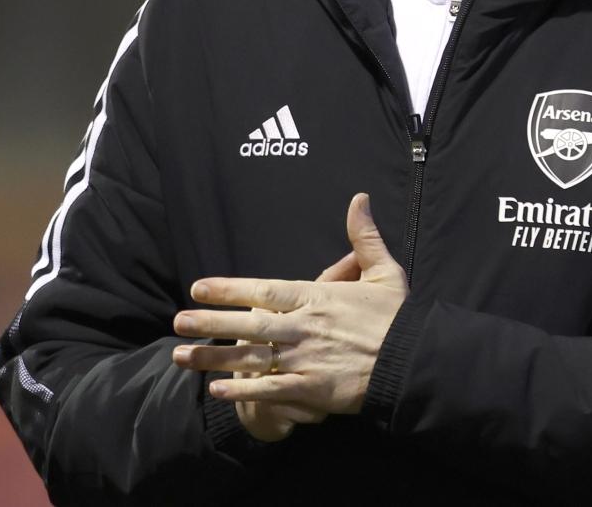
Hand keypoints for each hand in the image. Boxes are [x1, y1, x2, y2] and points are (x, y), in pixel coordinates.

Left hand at [172, 193, 408, 417]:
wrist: (415, 360)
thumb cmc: (399, 317)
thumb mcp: (385, 272)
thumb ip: (364, 238)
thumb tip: (359, 199)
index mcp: (317, 297)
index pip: (263, 290)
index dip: (228, 289)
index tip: (198, 288)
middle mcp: (304, 326)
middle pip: (248, 323)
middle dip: (209, 323)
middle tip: (177, 323)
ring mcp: (305, 359)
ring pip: (251, 357)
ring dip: (214, 357)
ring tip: (181, 357)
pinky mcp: (312, 388)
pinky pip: (269, 389)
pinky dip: (242, 391)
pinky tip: (216, 391)